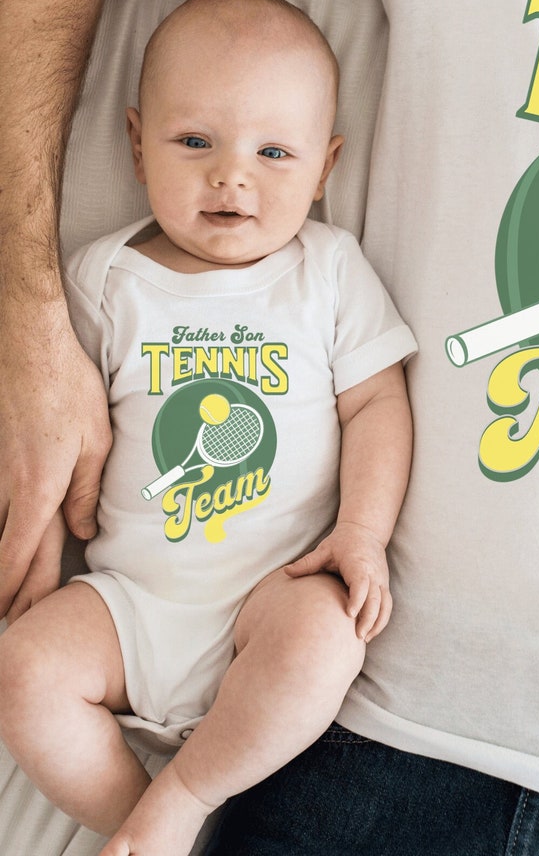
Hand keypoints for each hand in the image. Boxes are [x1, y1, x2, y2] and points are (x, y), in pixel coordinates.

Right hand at [0, 315, 110, 617]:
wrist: (29, 348)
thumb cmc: (69, 389)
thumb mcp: (97, 441)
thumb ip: (86, 492)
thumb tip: (82, 534)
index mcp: (39, 490)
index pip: (26, 557)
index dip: (25, 592)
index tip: (25, 618)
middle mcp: (9, 489)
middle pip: (5, 555)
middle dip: (8, 594)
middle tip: (12, 622)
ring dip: (0, 568)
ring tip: (5, 599)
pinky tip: (5, 543)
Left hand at [285, 521, 391, 640]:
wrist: (366, 531)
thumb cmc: (343, 542)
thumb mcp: (324, 549)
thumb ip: (307, 563)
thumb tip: (286, 572)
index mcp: (359, 564)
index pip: (361, 583)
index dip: (357, 599)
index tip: (349, 614)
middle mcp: (373, 573)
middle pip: (376, 598)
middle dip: (369, 618)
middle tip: (357, 636)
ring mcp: (381, 580)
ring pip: (385, 604)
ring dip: (377, 622)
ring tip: (365, 639)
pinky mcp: (384, 585)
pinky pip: (387, 605)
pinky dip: (381, 620)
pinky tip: (370, 633)